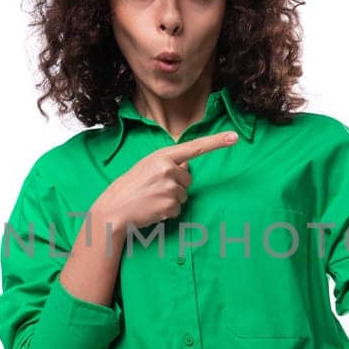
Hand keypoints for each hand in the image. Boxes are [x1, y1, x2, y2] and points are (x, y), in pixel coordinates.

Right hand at [91, 130, 239, 233]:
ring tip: (151, 199)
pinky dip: (167, 211)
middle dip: (176, 185)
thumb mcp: (147, 166)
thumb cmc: (130, 186)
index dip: (216, 142)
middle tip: (154, 189)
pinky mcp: (170, 206)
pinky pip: (178, 209)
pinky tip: (153, 209)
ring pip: (183, 195)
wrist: (114, 208)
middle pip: (188, 179)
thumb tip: (185, 167)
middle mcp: (169, 169)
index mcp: (163, 156)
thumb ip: (168, 163)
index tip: (234, 137)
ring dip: (171, 199)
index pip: (195, 147)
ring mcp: (170, 188)